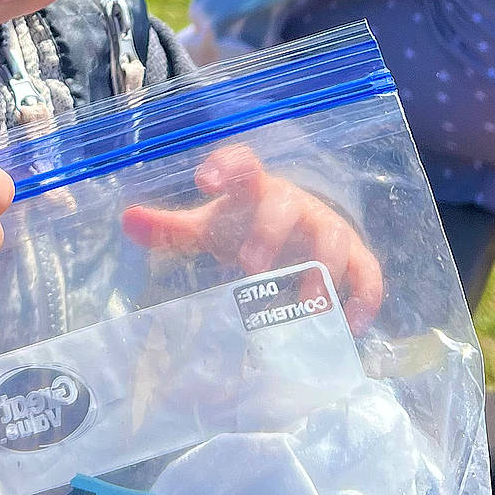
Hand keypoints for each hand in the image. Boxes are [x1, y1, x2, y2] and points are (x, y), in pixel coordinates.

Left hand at [121, 143, 383, 334]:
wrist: (300, 231)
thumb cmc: (246, 226)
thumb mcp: (209, 228)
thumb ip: (171, 229)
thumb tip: (126, 222)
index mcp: (254, 189)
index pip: (242, 165)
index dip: (225, 166)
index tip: (204, 181)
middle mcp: (293, 203)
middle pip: (285, 205)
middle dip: (269, 233)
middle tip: (250, 268)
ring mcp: (327, 228)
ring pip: (334, 238)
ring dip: (321, 271)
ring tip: (305, 308)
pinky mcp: (355, 256)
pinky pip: (368, 273)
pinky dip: (364, 298)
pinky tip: (350, 328)